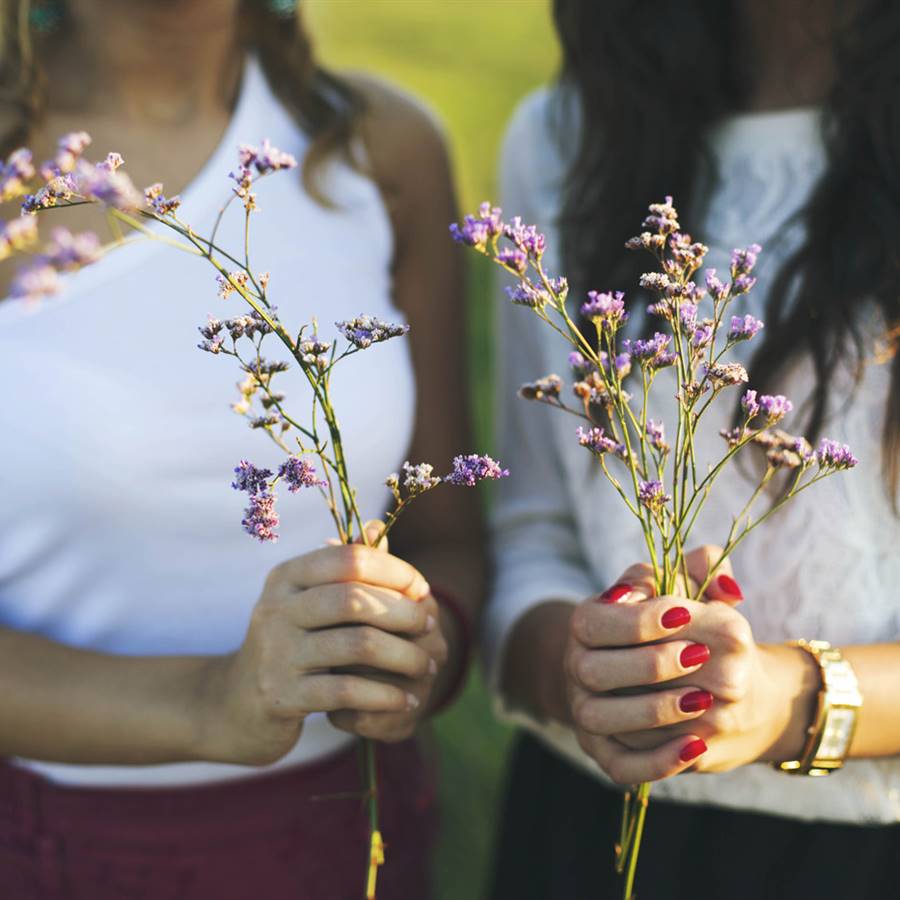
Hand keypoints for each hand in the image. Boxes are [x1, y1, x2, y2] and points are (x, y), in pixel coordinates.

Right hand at [194, 540, 440, 765]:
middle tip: (430, 628)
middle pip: (356, 599)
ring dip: (405, 656)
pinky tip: (404, 698)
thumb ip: (345, 569)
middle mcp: (276, 609)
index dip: (395, 571)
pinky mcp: (282, 696)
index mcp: (286, 577)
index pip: (350, 558)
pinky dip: (385, 694)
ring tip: (426, 665)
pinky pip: (347, 690)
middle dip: (405, 613)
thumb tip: (379, 526)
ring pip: (358, 645)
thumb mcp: (308, 601)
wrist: (234, 707)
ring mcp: (276, 653)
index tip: (422, 591)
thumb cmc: (289, 644)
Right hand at [565, 547, 809, 782]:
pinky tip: (697, 746)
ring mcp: (586, 712)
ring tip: (702, 700)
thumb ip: (702, 571)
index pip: (597, 622)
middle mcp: (576, 668)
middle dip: (649, 664)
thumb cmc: (669, 623)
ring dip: (652, 711)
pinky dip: (656, 761)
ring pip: (603, 719)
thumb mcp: (679, 588)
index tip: (685, 613)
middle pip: (595, 671)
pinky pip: (621, 766)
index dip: (638, 620)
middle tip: (699, 656)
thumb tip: (727, 586)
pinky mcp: (603, 752)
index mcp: (586, 623)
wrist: (648, 673)